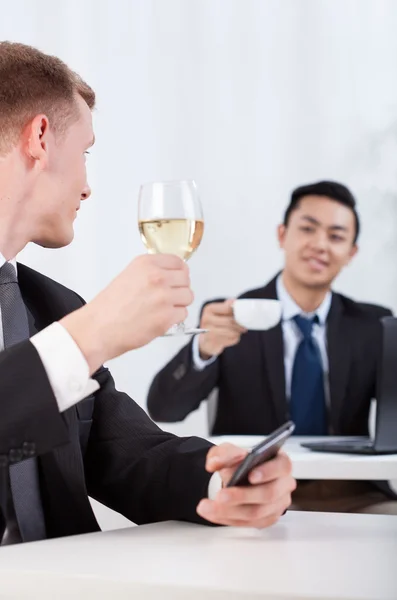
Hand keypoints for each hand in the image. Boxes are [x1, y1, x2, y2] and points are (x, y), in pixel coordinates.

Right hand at [61, 254, 192, 372]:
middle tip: (167, 298)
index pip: (178, 262)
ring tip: (162, 310)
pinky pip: (183, 314)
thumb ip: (151, 273)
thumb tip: (172, 276)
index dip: (179, 273)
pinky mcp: (166, 317)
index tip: (176, 279)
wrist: (98, 328)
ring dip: (179, 304)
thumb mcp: (129, 276)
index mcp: (146, 264)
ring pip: (188, 296)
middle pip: (186, 279)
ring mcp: (163, 297)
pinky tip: (159, 319)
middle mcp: (156, 277)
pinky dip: (174, 319)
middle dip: (179, 289)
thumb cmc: (109, 307)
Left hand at [197, 443, 295, 527]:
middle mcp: (283, 484)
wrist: (237, 476)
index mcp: (280, 462)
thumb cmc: (239, 461)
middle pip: (268, 493)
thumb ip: (223, 454)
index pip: (282, 466)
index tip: (250, 475)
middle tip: (221, 496)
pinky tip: (212, 513)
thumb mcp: (229, 451)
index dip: (268, 471)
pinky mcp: (267, 519)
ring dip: (229, 511)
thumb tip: (214, 464)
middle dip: (242, 496)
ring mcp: (278, 504)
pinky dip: (228, 518)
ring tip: (207, 507)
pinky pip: (249, 523)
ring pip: (257, 513)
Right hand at [198, 300, 246, 358]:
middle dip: (239, 324)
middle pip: (229, 321)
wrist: (206, 340)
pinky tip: (233, 337)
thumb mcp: (219, 312)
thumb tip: (235, 302)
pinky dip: (235, 338)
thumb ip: (227, 306)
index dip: (237, 311)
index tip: (243, 314)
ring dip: (238, 332)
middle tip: (244, 326)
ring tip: (239, 331)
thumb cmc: (215, 323)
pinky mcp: (212, 343)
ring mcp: (208, 332)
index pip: (227, 308)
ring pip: (231, 332)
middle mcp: (206, 319)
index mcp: (209, 309)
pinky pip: (230, 340)